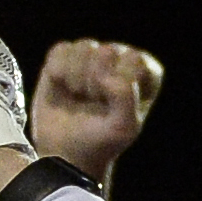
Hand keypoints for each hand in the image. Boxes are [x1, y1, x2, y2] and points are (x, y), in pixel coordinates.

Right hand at [28, 38, 163, 186]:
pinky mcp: (65, 57)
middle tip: (91, 103)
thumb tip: (105, 75)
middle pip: (107, 51)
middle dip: (94, 82)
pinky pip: (61, 49)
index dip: (117, 84)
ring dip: (76, 77)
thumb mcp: (123, 128)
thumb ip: (126, 97)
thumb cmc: (100, 141)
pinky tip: (62, 87)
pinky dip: (58, 71)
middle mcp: (120, 59)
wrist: (65, 153)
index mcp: (143, 74)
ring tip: (77, 96)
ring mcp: (91, 56)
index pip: (133, 59)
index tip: (110, 106)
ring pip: (83, 47)